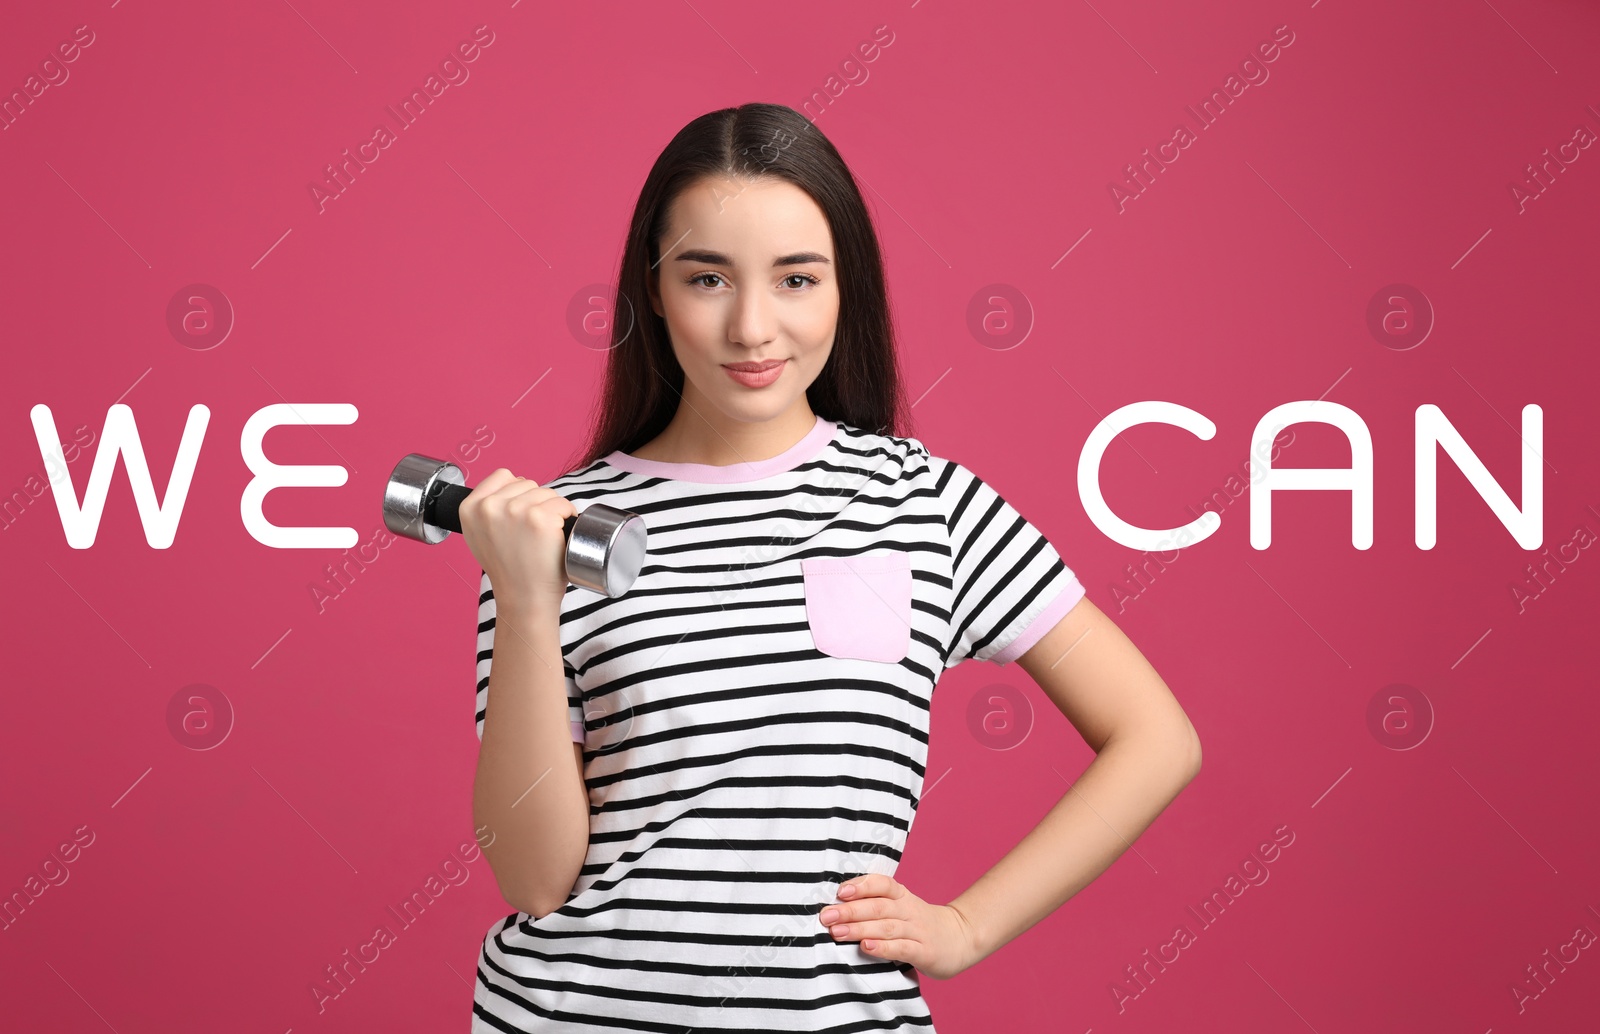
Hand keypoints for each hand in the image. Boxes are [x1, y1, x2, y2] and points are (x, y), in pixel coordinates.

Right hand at [457, 468, 577, 613]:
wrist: (524, 598)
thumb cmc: (509, 570)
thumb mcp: (479, 536)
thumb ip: (485, 510)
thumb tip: (507, 488)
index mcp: (469, 508)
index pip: (503, 475)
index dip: (518, 493)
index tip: (522, 515)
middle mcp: (489, 507)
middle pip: (527, 483)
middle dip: (536, 503)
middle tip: (533, 533)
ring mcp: (514, 510)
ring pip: (546, 492)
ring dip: (553, 510)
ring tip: (544, 536)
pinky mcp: (539, 518)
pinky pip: (563, 503)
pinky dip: (568, 516)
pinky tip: (558, 535)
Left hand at [818, 873, 979, 979]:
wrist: (960, 938)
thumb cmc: (919, 924)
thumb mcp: (901, 908)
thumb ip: (875, 905)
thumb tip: (835, 906)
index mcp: (902, 896)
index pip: (882, 884)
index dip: (861, 886)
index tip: (840, 892)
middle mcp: (909, 910)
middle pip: (878, 907)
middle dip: (850, 911)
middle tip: (826, 916)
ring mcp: (918, 931)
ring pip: (886, 927)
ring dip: (860, 929)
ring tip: (837, 932)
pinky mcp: (925, 952)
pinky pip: (902, 948)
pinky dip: (883, 947)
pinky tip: (866, 947)